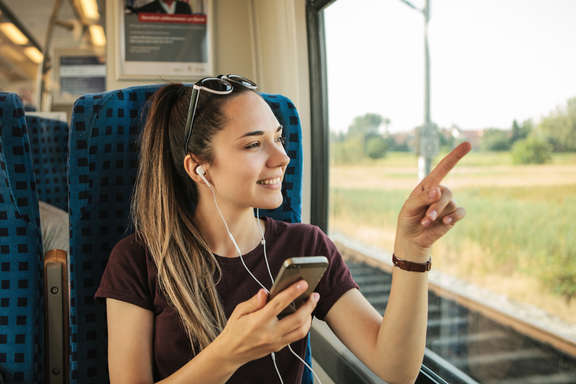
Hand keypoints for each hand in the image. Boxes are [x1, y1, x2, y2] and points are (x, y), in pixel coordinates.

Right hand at [214, 280, 318, 366]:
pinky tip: (304, 316)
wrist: (230, 353)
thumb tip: (265, 292)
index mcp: (258, 321)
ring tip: (311, 305)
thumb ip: (254, 301)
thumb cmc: (234, 330)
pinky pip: (296, 336)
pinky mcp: (279, 347)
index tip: (303, 283)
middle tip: (315, 295)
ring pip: (301, 330)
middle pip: (297, 318)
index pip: (280, 303)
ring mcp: (276, 342)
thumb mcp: (239, 311)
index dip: (293, 292)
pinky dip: (303, 325)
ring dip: (309, 317)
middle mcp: (269, 333)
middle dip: (309, 305)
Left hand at [394, 142, 471, 260]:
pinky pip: (460, 213)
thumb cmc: (408, 218)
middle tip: (426, 217)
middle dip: (435, 206)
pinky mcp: (453, 215)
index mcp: (428, 184)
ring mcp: (448, 204)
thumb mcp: (409, 207)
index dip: (455, 156)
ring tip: (426, 222)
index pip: (443, 167)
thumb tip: (438, 190)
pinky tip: (444, 223)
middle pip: (446, 192)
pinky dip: (452, 218)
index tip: (468, 144)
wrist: (412, 238)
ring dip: (437, 214)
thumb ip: (422, 198)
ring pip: (450, 204)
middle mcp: (440, 192)